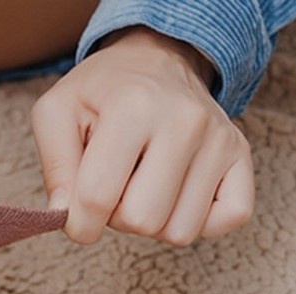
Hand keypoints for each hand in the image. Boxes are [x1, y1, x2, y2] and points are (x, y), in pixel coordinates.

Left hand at [31, 27, 254, 245]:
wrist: (155, 61)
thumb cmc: (101, 97)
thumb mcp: (57, 115)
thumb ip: (54, 168)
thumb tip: (67, 216)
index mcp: (133, 107)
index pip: (97, 199)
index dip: (79, 222)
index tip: (77, 212)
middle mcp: (186, 121)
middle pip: (142, 221)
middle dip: (118, 218)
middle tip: (117, 185)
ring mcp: (220, 139)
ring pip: (180, 231)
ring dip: (154, 222)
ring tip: (145, 183)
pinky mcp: (241, 157)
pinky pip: (228, 218)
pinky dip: (198, 219)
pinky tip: (177, 192)